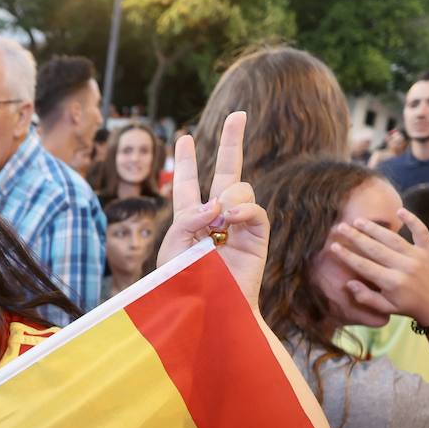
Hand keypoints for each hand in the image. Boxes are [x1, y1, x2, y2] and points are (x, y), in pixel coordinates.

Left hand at [157, 112, 267, 306]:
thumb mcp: (171, 250)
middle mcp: (216, 219)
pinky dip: (243, 209)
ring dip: (226, 199)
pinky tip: (231, 219)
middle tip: (239, 114)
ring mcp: (239, 226)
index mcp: (189, 221)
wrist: (209, 313)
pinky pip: (255, 210)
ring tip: (218, 223)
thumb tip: (217, 204)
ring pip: (239, 188)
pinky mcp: (257, 238)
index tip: (184, 139)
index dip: (186, 162)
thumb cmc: (184, 287)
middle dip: (233, 142)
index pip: (187, 185)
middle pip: (226, 171)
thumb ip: (186, 220)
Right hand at [330, 208, 428, 326]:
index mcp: (392, 283)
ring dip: (374, 228)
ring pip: (392, 238)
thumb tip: (348, 284)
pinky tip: (400, 210)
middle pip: (375, 249)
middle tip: (340, 227)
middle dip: (355, 237)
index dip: (347, 255)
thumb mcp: (386, 309)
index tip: (333, 246)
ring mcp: (418, 257)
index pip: (364, 266)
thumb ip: (366, 298)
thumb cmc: (410, 307)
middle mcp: (404, 267)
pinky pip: (422, 232)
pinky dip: (413, 220)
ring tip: (358, 220)